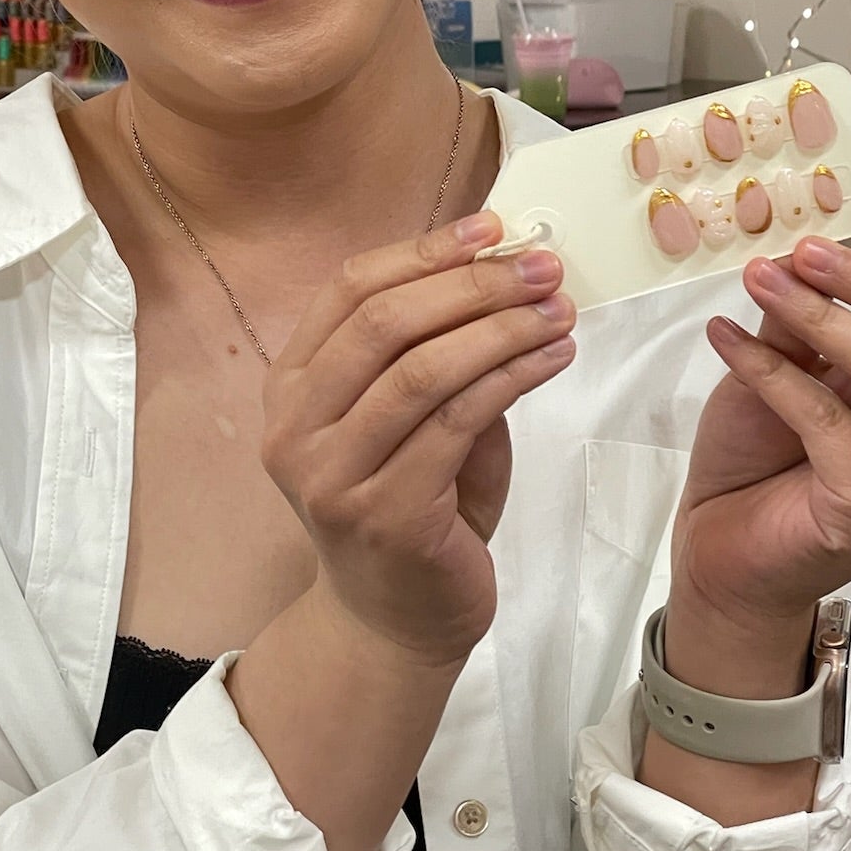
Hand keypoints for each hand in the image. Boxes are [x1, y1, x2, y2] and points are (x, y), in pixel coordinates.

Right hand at [261, 212, 577, 669]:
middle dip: (471, 285)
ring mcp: (332, 475)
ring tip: (559, 310)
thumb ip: (436, 349)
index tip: (492, 229)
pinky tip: (552, 359)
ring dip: (500, 329)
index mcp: (291, 386)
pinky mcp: (384, 515)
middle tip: (542, 267)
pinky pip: (457, 423)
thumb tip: (507, 269)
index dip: (422, 251)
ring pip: (420, 370)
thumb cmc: (414, 504)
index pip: (348, 290)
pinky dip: (511, 378)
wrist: (394, 622)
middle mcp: (294, 426)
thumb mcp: (412, 416)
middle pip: (383, 323)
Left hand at [672, 164, 850, 642]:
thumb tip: (796, 241)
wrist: (724, 556)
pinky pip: (828, 421)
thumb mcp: (779, 366)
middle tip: (810, 247)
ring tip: (759, 278)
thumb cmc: (760, 460)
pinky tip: (725, 340)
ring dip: (823, 317)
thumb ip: (800, 315)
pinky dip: (773, 372)